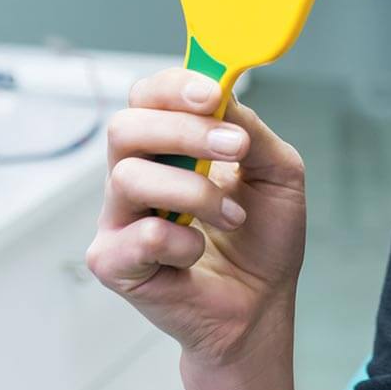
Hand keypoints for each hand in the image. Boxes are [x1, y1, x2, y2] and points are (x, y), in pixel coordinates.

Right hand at [85, 68, 306, 366]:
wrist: (263, 302)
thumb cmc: (264, 235)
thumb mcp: (278, 172)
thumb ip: (252, 130)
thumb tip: (224, 96)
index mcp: (171, 145)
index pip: (149, 96)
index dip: (175, 87)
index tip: (214, 94)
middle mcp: (137, 173)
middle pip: (126, 126)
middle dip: (184, 130)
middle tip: (236, 147)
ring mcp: (119, 217)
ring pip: (130, 177)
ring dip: (195, 193)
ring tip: (233, 216)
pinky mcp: (112, 261)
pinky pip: (137, 236)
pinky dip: (181, 242)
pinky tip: (199, 253)